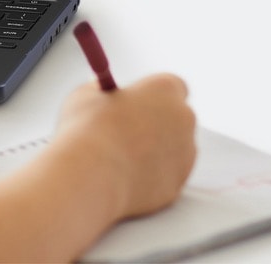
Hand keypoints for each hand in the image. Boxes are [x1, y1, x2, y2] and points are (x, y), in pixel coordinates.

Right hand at [53, 74, 195, 217]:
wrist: (92, 175)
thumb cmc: (88, 131)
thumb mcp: (85, 96)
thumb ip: (99, 90)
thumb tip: (99, 91)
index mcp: (164, 90)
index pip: (173, 85)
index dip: (151, 93)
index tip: (133, 99)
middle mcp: (183, 119)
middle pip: (176, 117)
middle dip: (155, 122)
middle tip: (124, 127)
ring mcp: (185, 154)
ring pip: (172, 150)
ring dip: (152, 150)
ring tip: (116, 155)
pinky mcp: (177, 184)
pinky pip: (164, 176)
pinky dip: (148, 176)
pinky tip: (120, 175)